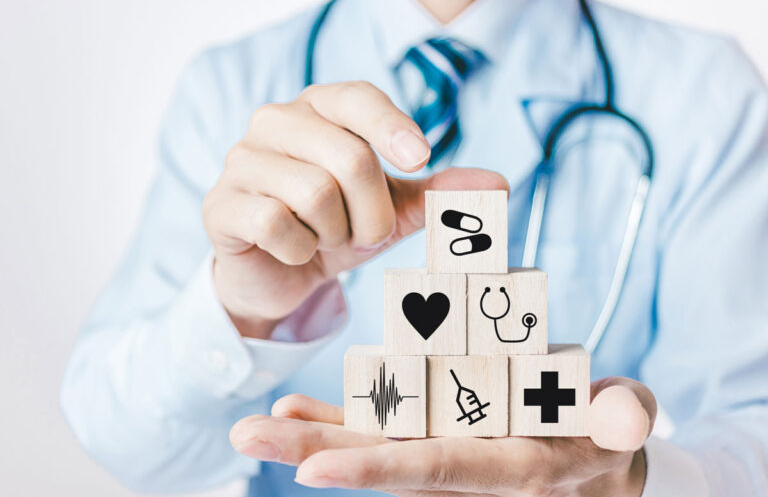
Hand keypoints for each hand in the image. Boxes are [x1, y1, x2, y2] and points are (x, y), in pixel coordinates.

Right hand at [203, 81, 507, 337]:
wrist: (279, 273)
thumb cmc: (334, 227)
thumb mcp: (389, 210)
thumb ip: (436, 194)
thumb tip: (497, 184)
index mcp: (319, 110)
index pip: (357, 97)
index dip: (392, 126)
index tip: (419, 159)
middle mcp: (275, 123)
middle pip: (348, 157)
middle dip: (372, 211)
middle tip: (366, 233)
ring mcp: (242, 161)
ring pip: (313, 193)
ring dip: (336, 234)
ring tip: (326, 240)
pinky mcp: (221, 204)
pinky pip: (275, 224)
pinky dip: (300, 251)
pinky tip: (294, 251)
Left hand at [230, 377, 655, 496]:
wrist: (591, 457)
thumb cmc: (609, 437)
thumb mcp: (625, 426)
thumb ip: (625, 418)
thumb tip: (626, 416)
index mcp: (505, 466)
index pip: (435, 470)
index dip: (379, 469)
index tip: (315, 468)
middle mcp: (460, 463)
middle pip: (381, 461)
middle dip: (313, 452)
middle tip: (247, 437)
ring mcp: (441, 447)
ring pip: (371, 443)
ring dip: (312, 435)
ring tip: (255, 427)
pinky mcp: (435, 430)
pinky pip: (382, 427)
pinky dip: (339, 420)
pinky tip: (295, 410)